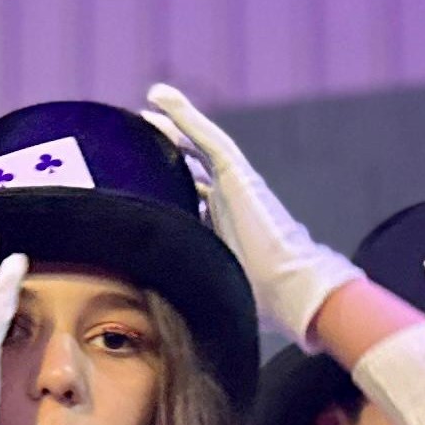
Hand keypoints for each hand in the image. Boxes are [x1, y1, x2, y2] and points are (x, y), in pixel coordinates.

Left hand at [142, 82, 359, 338]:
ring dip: (168, 128)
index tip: (132, 183)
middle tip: (131, 140)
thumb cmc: (256, 301)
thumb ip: (187, 291)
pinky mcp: (238, 175)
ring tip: (143, 111)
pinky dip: (183, 115)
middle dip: (161, 154)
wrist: (292, 291)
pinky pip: (206, 137)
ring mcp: (232, 187)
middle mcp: (224, 204)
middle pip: (185, 170)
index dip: (160, 188)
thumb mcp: (207, 290)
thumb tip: (154, 326)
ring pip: (193, 147)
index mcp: (217, 229)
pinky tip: (159, 97)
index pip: (184, 200)